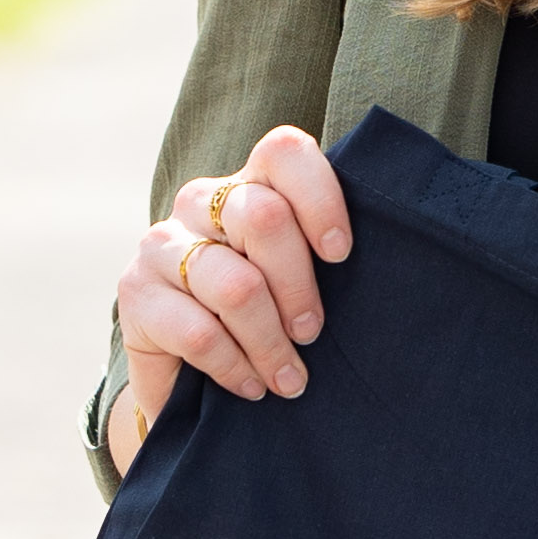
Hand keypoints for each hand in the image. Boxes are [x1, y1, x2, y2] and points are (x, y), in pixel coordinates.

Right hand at [111, 123, 351, 465]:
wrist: (188, 383)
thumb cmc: (266, 323)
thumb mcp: (298, 284)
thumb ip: (326, 259)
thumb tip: (402, 260)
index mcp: (249, 185)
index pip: (283, 152)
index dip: (320, 197)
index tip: (342, 254)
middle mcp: (200, 202)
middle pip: (263, 217)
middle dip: (299, 287)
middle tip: (313, 332)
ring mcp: (162, 245)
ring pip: (236, 285)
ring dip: (272, 343)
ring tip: (290, 380)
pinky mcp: (135, 294)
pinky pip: (200, 332)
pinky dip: (236, 368)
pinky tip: (251, 386)